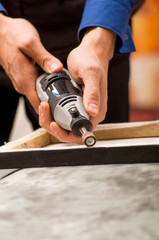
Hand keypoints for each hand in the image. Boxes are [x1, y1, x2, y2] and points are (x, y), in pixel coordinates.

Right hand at [0, 14, 62, 111]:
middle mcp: (22, 84)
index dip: (51, 110)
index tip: (63, 108)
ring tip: (63, 89)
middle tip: (68, 98)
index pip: (39, 105)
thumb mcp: (31, 44)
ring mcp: (22, 81)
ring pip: (38, 94)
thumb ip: (45, 58)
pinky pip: (35, 86)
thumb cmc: (13, 35)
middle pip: (40, 102)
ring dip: (50, 93)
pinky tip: (53, 79)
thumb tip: (57, 69)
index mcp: (25, 80)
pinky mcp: (23, 77)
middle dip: (54, 103)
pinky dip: (45, 85)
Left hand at [39, 27, 115, 143]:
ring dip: (52, 120)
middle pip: (71, 132)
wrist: (90, 53)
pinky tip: (47, 105)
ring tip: (44, 106)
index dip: (64, 132)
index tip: (53, 122)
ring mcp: (85, 110)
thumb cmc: (91, 60)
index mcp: (97, 111)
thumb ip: (92, 92)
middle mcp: (92, 114)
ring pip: (67, 125)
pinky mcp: (79, 105)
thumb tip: (93, 111)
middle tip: (44, 110)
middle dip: (55, 127)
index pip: (80, 133)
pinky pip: (65, 116)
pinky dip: (54, 114)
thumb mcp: (90, 74)